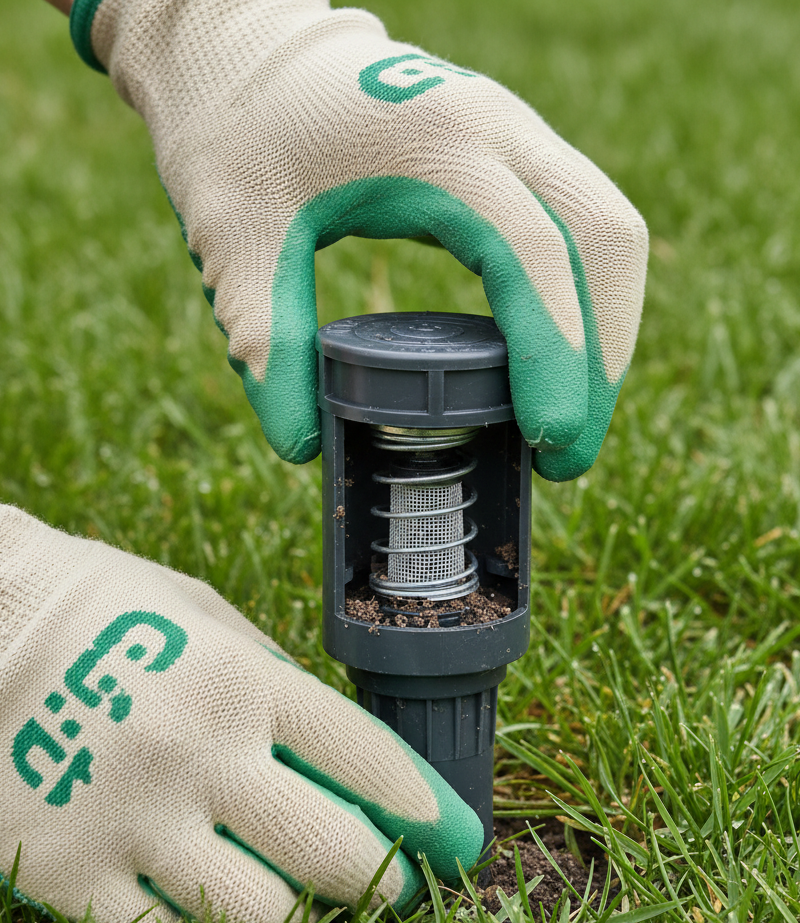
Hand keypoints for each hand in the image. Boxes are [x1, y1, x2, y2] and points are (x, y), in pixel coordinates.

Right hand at [0, 506, 481, 922]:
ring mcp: (131, 819)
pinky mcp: (68, 870)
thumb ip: (273, 680)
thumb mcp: (205, 616)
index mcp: (241, 680)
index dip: (427, 808)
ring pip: (257, 915)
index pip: (366, 758)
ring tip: (297, 893)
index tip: (454, 837)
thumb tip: (335, 751)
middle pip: (330, 852)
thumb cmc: (108, 611)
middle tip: (398, 886)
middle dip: (384, 881)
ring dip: (295, 911)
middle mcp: (198, 755)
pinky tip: (203, 898)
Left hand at [72, 0, 646, 479]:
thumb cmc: (240, 138)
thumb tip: (303, 445)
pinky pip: (581, 229)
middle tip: (563, 456)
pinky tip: (552, 364)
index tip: (549, 441)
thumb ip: (267, 338)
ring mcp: (515, 136)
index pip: (532, 254)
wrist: (252, 58)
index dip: (554, 353)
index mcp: (436, 145)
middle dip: (600, 360)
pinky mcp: (513, 157)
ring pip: (606, 234)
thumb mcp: (235, 239)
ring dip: (603, 335)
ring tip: (565, 425)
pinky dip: (583, 303)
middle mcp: (498, 129)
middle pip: (603, 242)